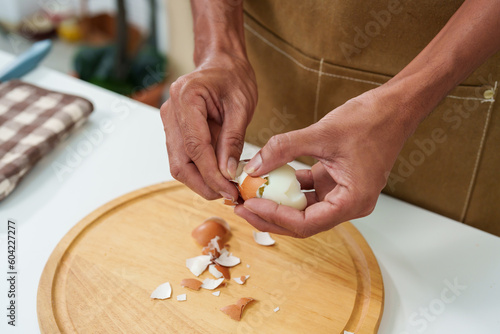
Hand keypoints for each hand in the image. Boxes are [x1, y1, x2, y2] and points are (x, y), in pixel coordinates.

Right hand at [160, 54, 256, 200]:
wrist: (222, 63)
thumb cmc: (234, 78)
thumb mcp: (241, 107)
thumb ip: (233, 140)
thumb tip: (228, 173)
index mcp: (186, 98)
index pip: (195, 147)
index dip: (212, 175)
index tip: (229, 191)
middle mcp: (170, 111)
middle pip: (179, 162)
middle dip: (204, 184)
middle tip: (228, 195)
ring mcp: (168, 122)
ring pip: (178, 164)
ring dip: (201, 181)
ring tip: (226, 188)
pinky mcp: (173, 130)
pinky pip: (183, 158)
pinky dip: (199, 171)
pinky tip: (218, 176)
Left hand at [235, 87, 419, 236]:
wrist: (394, 107)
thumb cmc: (370, 120)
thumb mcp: (322, 133)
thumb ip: (284, 149)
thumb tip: (252, 166)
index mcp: (352, 202)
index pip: (306, 223)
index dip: (274, 217)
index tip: (249, 204)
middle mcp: (348, 204)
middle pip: (302, 223)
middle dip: (269, 216)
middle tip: (240, 207)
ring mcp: (341, 194)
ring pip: (302, 210)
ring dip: (275, 203)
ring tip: (248, 195)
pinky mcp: (335, 182)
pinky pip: (307, 191)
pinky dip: (287, 187)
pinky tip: (267, 178)